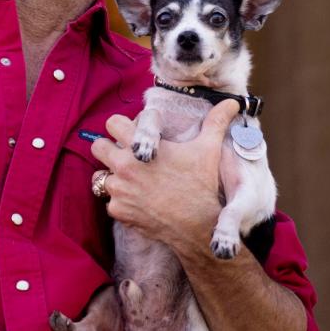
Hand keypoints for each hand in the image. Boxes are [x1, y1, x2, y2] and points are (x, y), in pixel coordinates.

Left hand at [90, 100, 239, 257]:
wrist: (199, 227)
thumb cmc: (202, 185)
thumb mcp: (209, 150)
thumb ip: (215, 122)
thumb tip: (232, 103)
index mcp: (140, 146)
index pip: (112, 123)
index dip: (122, 127)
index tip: (132, 134)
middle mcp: (123, 166)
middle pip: (98, 146)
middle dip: (110, 149)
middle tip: (128, 156)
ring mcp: (119, 190)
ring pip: (102, 176)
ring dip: (115, 177)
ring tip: (135, 181)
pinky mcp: (118, 211)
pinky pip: (110, 201)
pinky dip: (122, 202)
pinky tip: (140, 201)